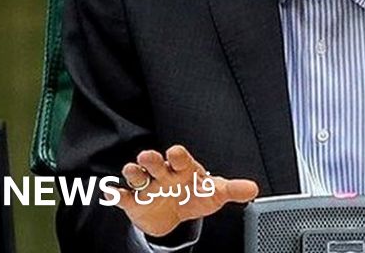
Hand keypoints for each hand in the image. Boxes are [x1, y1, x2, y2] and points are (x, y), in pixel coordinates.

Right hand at [116, 144, 258, 237]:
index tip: (176, 153)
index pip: (181, 159)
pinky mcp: (133, 200)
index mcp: (183, 169)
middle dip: (151, 160)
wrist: (174, 211)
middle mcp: (163, 173)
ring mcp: (147, 186)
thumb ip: (232, 190)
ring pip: (137, 175)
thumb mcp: (213, 193)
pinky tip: (111, 191)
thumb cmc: (194, 194)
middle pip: (156, 163)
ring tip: (131, 169)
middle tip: (147, 156)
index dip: (178, 156)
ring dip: (133, 172)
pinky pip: (122, 195)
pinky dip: (115, 193)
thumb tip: (253, 190)